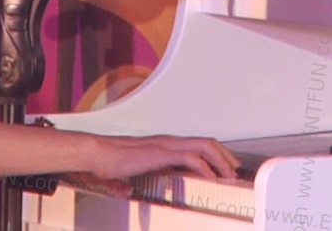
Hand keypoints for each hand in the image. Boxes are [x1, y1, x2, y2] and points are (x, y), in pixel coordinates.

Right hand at [86, 134, 239, 179]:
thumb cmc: (107, 161)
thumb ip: (128, 180)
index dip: (215, 154)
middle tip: (236, 170)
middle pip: (206, 141)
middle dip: (225, 155)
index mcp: (161, 146)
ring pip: (203, 145)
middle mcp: (166, 142)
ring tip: (230, 174)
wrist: (94, 153)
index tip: (225, 168)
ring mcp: (164, 146)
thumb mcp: (125, 172)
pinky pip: (189, 157)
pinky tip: (211, 177)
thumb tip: (126, 189)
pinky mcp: (160, 153)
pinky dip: (204, 166)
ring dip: (221, 159)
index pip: (196, 144)